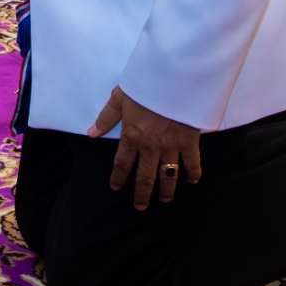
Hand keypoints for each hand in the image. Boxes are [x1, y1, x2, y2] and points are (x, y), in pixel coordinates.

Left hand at [86, 86, 202, 209]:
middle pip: (145, 176)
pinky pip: (192, 162)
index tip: (116, 187)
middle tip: (140, 206)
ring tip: (164, 200)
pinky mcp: (189, 141)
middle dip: (142, 194)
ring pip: (167, 174)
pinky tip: (193, 181)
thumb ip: (106, 118)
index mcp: (132, 136)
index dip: (118, 177)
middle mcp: (150, 147)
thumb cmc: (145, 85)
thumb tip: (91, 133)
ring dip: (166, 189)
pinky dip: (194, 172)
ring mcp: (171, 146)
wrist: (174, 80)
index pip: (122, 163)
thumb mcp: (120, 97)